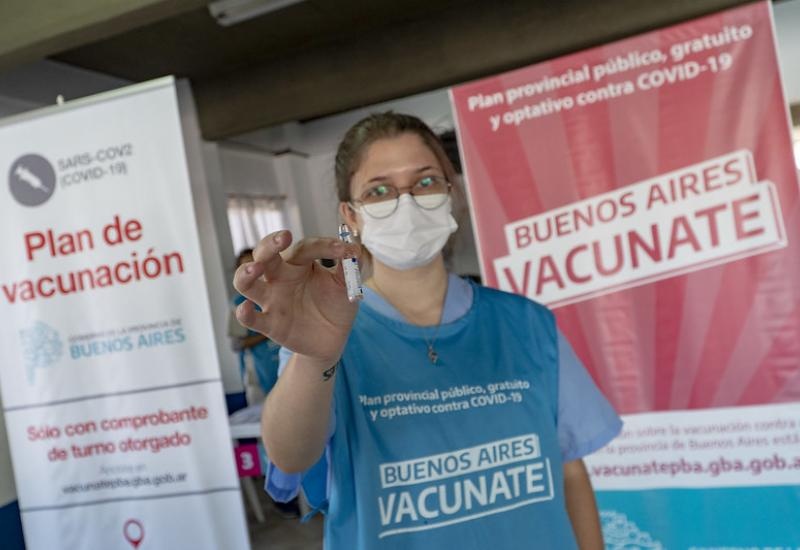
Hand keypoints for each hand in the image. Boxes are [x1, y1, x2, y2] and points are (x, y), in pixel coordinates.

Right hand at [233, 230, 360, 364]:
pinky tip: (246, 308)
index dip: (322, 246)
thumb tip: (354, 247)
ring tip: (256, 268)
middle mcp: (280, 278)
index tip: (342, 249)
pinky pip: (250, 318)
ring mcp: (271, 301)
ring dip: (245, 273)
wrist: (334, 340)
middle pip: (264, 255)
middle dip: (270, 245)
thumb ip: (349, 266)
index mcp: (299, 264)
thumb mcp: (346, 285)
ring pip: (246, 283)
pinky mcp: (269, 324)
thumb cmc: (336, 306)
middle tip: (283, 237)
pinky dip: (244, 313)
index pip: (303, 248)